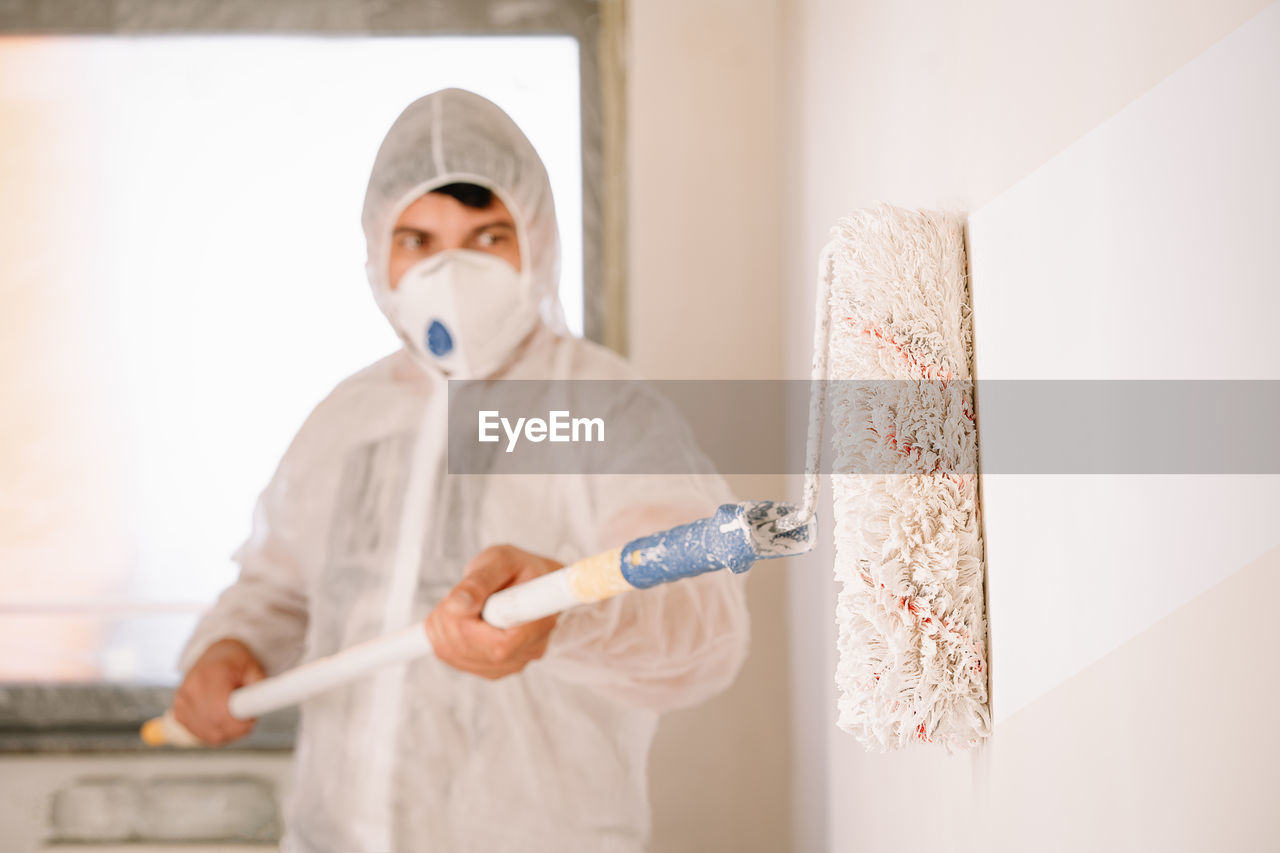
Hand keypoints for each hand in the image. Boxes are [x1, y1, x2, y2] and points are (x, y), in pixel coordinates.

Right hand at [172, 638, 264, 744]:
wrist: (214, 655)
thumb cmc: (234, 661)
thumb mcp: (253, 667)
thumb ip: (258, 686)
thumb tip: (264, 704)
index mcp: (210, 675)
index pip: (222, 713)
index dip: (240, 723)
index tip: (251, 720)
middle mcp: (191, 689)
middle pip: (215, 727)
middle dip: (237, 729)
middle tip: (249, 719)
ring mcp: (182, 702)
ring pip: (209, 735)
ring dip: (227, 733)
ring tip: (237, 717)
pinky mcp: (179, 712)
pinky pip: (200, 735)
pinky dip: (215, 733)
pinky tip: (223, 721)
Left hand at [425, 544, 560, 679]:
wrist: (527, 581)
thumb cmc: (518, 568)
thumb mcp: (501, 559)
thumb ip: (481, 580)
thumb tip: (458, 604)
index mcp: (540, 620)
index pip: (501, 646)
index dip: (469, 627)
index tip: (455, 603)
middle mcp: (530, 650)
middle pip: (475, 651)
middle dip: (451, 620)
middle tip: (455, 595)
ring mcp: (512, 663)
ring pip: (458, 656)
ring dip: (445, 627)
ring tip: (458, 601)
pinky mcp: (493, 668)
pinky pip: (453, 658)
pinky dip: (444, 635)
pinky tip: (457, 617)